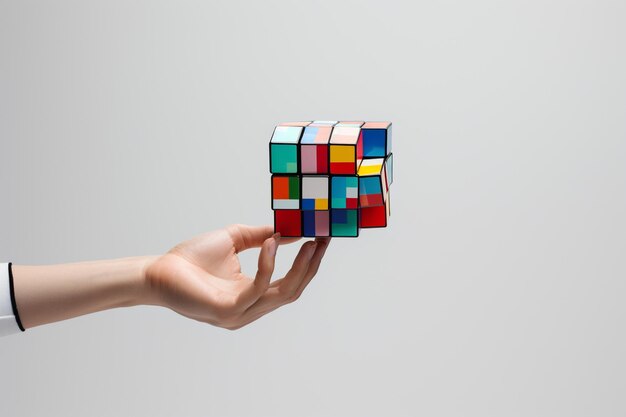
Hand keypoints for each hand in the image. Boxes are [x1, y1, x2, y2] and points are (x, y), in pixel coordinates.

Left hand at [144, 224, 330, 329]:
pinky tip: (271, 243)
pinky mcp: (228, 311)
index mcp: (251, 296)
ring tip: (309, 240)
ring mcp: (240, 314)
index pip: (288, 283)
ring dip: (300, 266)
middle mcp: (249, 310)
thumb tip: (289, 229)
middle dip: (311, 265)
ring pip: (283, 293)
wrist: (157, 272)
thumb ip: (262, 237)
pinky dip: (268, 264)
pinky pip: (258, 288)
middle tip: (323, 239)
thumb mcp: (234, 240)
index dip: (307, 262)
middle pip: (293, 291)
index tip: (321, 238)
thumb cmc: (191, 259)